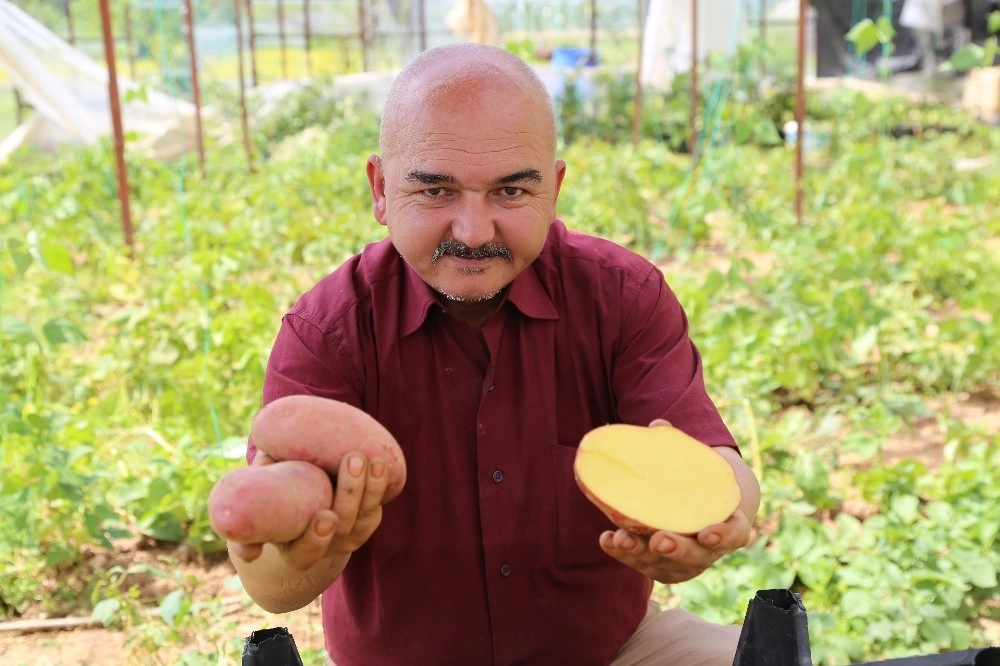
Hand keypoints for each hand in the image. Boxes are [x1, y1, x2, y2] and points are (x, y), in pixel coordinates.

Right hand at [229, 450, 388, 569]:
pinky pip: (377, 507)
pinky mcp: (364, 520)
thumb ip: (248, 501)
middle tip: (352, 460)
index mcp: (293, 549)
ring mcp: (347, 534)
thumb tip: (249, 504)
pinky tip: (382, 463)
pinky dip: (381, 487)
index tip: (325, 517)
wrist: (294, 493)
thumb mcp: (254, 499)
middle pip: (343, 527)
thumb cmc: (269, 495)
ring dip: (372, 488)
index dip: (317, 539)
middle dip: (351, 493)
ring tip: (373, 459)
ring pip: (365, 517)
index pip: (306, 554)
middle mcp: (324, 545)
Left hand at [598, 416, 755, 583]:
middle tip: (659, 539)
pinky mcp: (665, 568)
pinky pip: (645, 565)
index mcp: (732, 525)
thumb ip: (680, 446)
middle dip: (676, 549)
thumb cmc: (702, 481)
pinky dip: (625, 554)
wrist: (705, 507)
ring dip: (642, 553)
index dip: (722, 536)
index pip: (733, 535)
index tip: (707, 532)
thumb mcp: (699, 464)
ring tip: (621, 538)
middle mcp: (711, 550)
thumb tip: (657, 424)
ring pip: (666, 565)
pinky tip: (607, 539)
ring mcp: (688, 563)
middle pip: (696, 556)